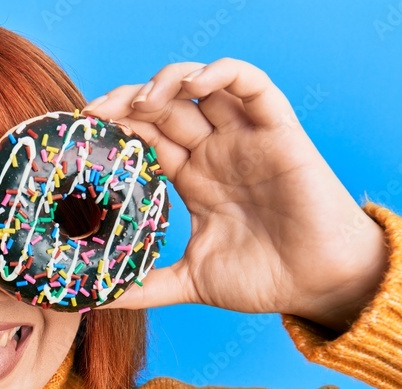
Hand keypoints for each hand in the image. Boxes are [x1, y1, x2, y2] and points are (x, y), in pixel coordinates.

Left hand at [85, 58, 388, 332]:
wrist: (320, 286)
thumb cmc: (264, 280)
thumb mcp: (189, 282)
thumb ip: (145, 287)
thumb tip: (96, 301)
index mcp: (193, 179)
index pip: (146, 138)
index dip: (116, 129)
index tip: (81, 136)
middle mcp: (216, 152)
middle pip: (164, 107)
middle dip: (126, 103)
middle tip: (95, 114)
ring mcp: (246, 139)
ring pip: (202, 87)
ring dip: (167, 82)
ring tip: (140, 102)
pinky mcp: (279, 131)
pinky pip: (252, 84)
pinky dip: (221, 73)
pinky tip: (193, 87)